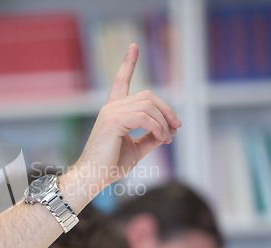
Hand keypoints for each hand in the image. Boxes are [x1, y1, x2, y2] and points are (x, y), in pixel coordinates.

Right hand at [72, 44, 181, 192]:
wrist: (94, 178)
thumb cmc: (110, 166)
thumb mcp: (136, 150)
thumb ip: (150, 138)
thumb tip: (168, 132)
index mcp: (113, 110)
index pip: (120, 81)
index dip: (128, 63)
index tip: (134, 46)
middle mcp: (111, 107)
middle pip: (148, 96)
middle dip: (167, 109)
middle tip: (177, 127)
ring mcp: (111, 112)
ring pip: (149, 105)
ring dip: (164, 122)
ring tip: (168, 138)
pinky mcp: (113, 121)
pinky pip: (145, 117)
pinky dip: (158, 127)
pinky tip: (162, 138)